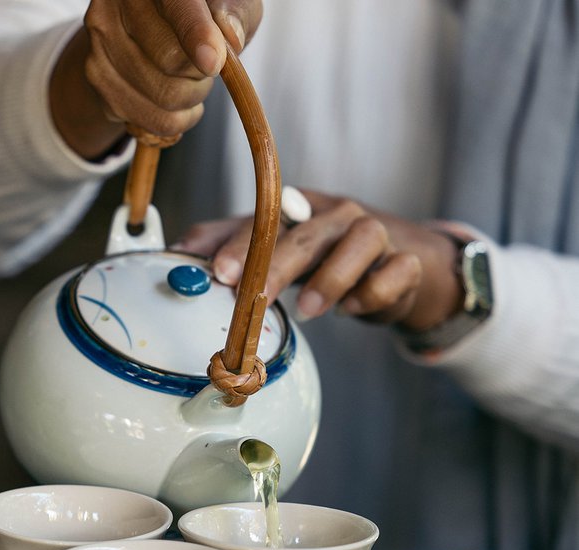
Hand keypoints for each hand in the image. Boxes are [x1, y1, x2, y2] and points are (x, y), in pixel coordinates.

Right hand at [50, 0, 261, 159]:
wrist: (153, 29)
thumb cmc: (203, 10)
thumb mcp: (229, 1)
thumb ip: (233, 12)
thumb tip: (229, 36)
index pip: (177, 6)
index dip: (195, 34)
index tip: (214, 63)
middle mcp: (114, 4)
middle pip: (169, 58)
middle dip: (202, 73)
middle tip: (209, 66)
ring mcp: (100, 42)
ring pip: (162, 95)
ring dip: (192, 98)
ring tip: (193, 83)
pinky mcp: (97, 77)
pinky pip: (151, 119)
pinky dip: (177, 119)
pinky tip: (178, 104)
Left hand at [173, 190, 463, 331]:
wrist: (394, 265)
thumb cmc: (320, 257)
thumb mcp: (272, 248)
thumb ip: (225, 245)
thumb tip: (175, 251)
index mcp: (298, 210)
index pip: (267, 218)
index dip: (241, 242)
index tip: (219, 271)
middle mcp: (336, 216)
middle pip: (308, 231)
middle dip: (277, 264)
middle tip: (253, 296)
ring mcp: (377, 236)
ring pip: (363, 239)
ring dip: (333, 275)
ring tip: (306, 309)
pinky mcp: (405, 264)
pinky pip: (398, 270)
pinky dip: (376, 290)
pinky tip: (354, 309)